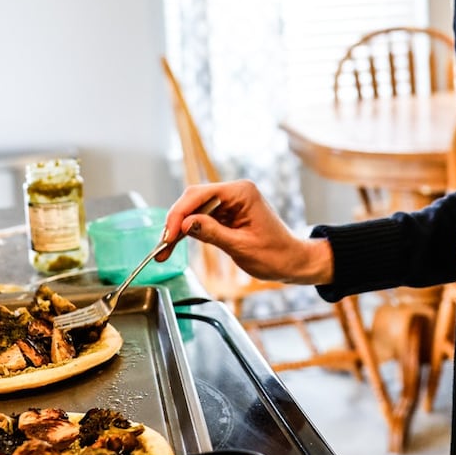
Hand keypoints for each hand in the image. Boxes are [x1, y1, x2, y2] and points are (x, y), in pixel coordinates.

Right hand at [160, 180, 333, 284]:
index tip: (168, 234)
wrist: (292, 262)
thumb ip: (212, 233)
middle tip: (162, 244)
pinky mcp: (227, 214)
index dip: (180, 213)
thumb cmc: (275, 255)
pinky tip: (176, 244)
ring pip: (194, 209)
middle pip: (194, 199)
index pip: (201, 194)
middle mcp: (235, 192)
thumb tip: (184, 224)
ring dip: (179, 228)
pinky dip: (189, 231)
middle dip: (175, 221)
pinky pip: (202, 218)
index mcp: (242, 192)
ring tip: (165, 250)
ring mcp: (231, 202)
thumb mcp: (241, 246)